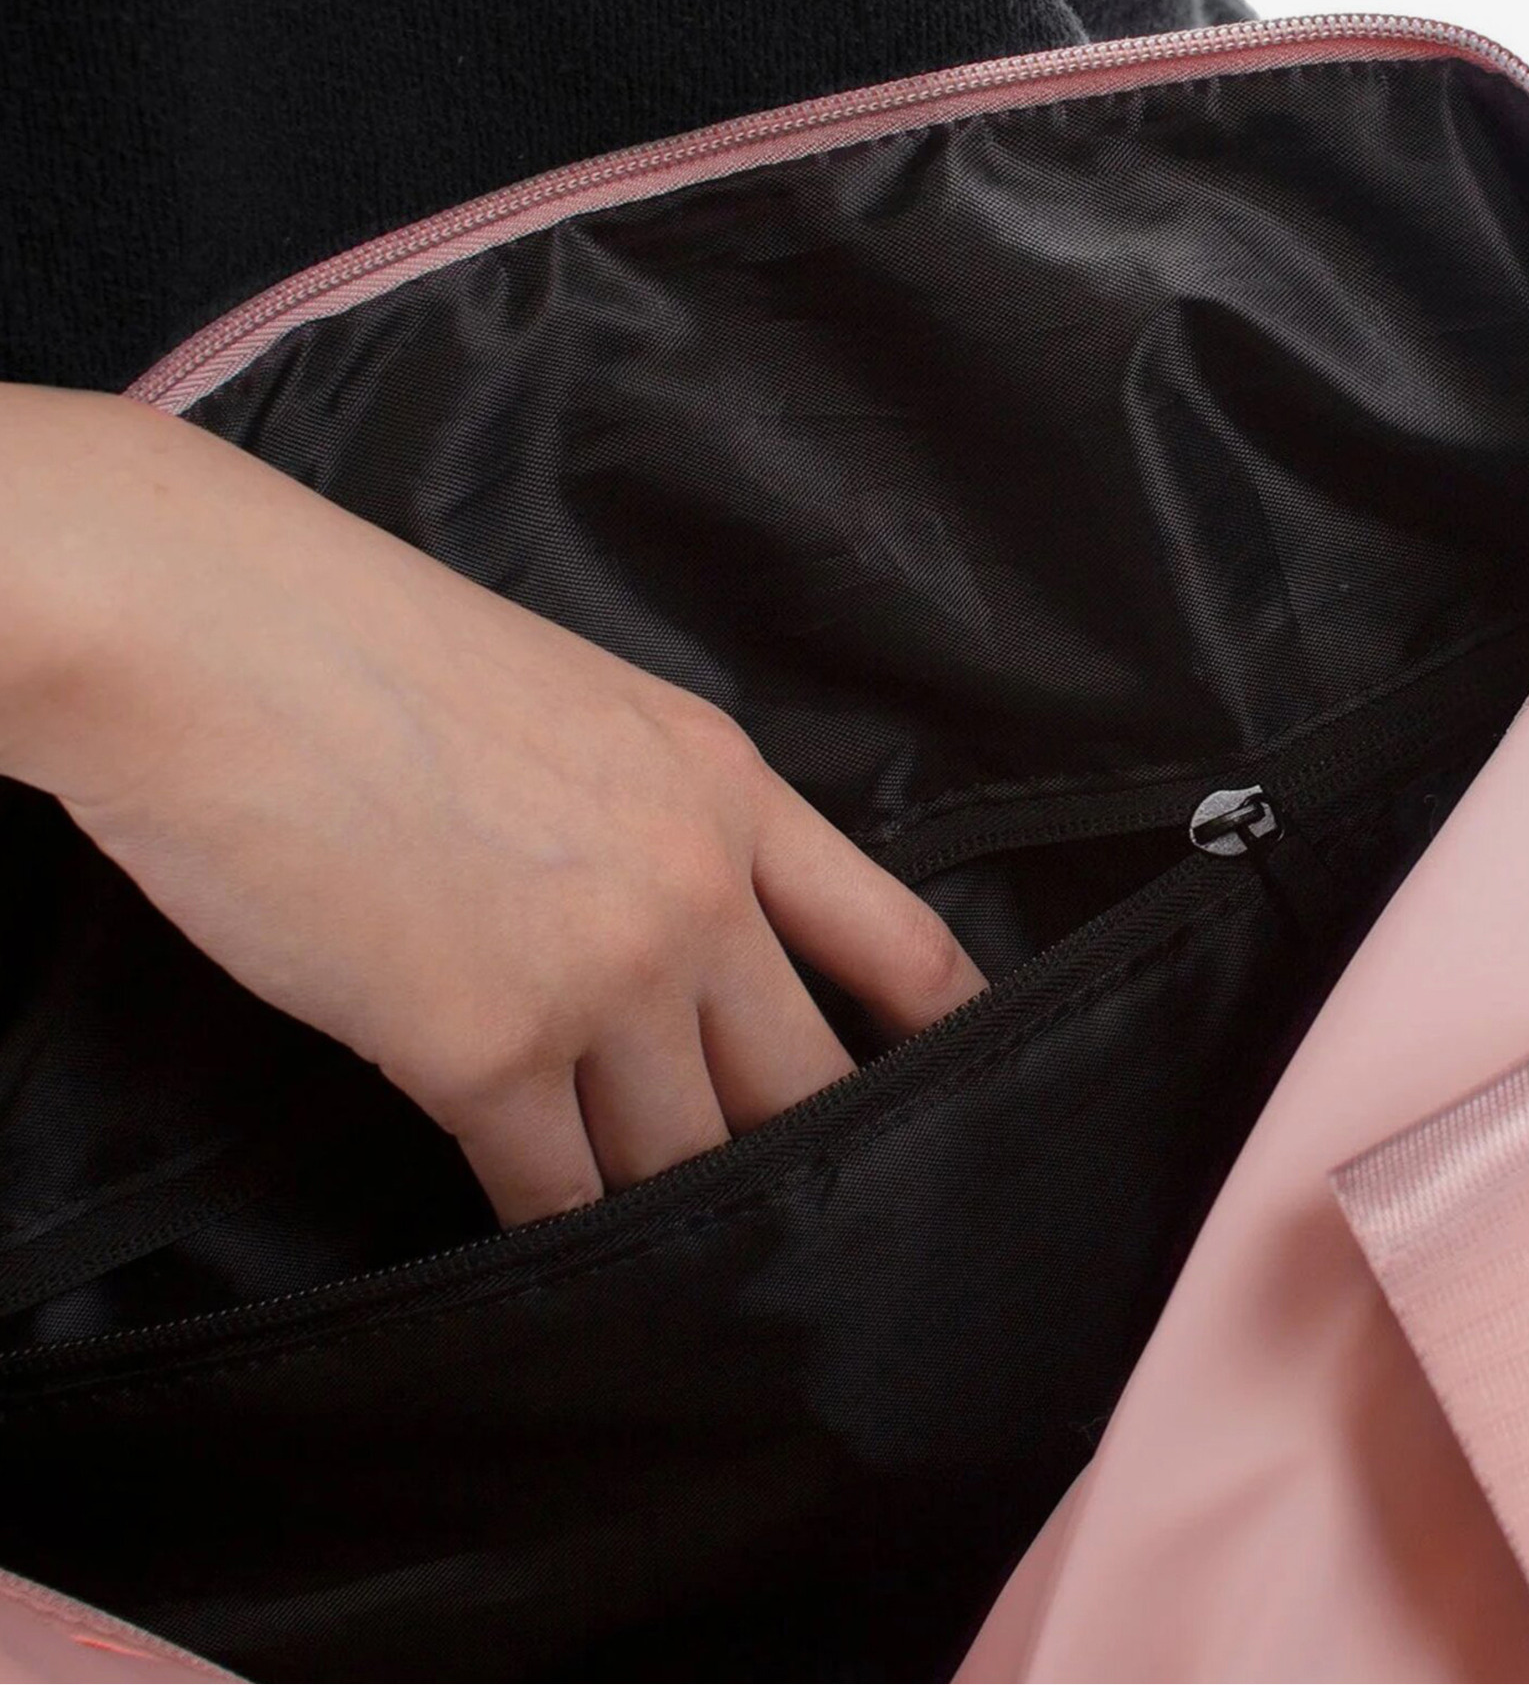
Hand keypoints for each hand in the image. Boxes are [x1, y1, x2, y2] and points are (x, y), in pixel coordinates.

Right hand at [0, 387, 984, 1224]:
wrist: (214, 637)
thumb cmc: (360, 643)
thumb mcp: (569, 699)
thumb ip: (647, 813)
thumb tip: (666, 926)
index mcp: (722, 783)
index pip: (896, 939)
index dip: (946, 1033)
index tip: (969, 1088)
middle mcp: (695, 886)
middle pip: (806, 1082)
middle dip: (793, 1149)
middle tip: (787, 1203)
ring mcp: (601, 975)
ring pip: (688, 1158)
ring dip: (665, 1198)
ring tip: (653, 1233)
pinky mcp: (483, 1050)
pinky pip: (557, 1195)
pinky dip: (556, 1228)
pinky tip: (544, 1235)